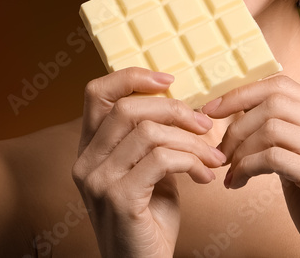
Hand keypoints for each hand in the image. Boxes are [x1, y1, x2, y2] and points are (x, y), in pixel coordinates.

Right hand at [72, 67, 227, 257]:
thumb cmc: (149, 223)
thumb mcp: (148, 173)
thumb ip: (152, 141)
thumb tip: (182, 107)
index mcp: (89, 149)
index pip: (97, 92)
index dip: (132, 77)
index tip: (170, 80)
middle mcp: (86, 162)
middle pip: (127, 108)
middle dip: (175, 110)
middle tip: (205, 126)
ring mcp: (99, 181)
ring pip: (149, 132)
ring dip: (191, 141)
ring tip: (212, 157)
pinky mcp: (120, 199)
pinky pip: (161, 160)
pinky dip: (191, 162)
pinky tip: (204, 177)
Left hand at [203, 74, 299, 257]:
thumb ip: (282, 132)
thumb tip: (238, 107)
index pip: (283, 85)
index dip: (242, 93)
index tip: (212, 109)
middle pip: (274, 102)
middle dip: (237, 124)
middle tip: (221, 151)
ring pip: (271, 128)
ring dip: (240, 149)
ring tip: (230, 171)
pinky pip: (273, 158)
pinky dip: (246, 168)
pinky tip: (238, 183)